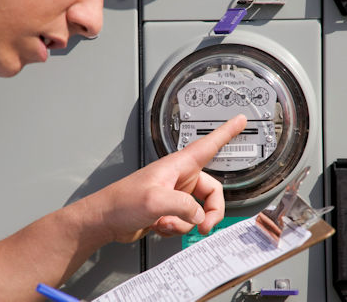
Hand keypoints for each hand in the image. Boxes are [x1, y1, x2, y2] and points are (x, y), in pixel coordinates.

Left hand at [93, 114, 246, 242]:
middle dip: (209, 213)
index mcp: (178, 166)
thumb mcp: (155, 201)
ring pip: (198, 211)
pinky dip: (175, 227)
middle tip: (203, 226)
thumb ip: (184, 206)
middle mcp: (179, 178)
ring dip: (184, 223)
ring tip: (164, 222)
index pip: (208, 145)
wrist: (106, 220)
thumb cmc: (121, 201)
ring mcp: (174, 195)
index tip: (241, 120)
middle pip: (211, 193)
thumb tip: (199, 215)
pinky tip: (159, 225)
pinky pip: (185, 221)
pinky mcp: (169, 210)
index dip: (227, 132)